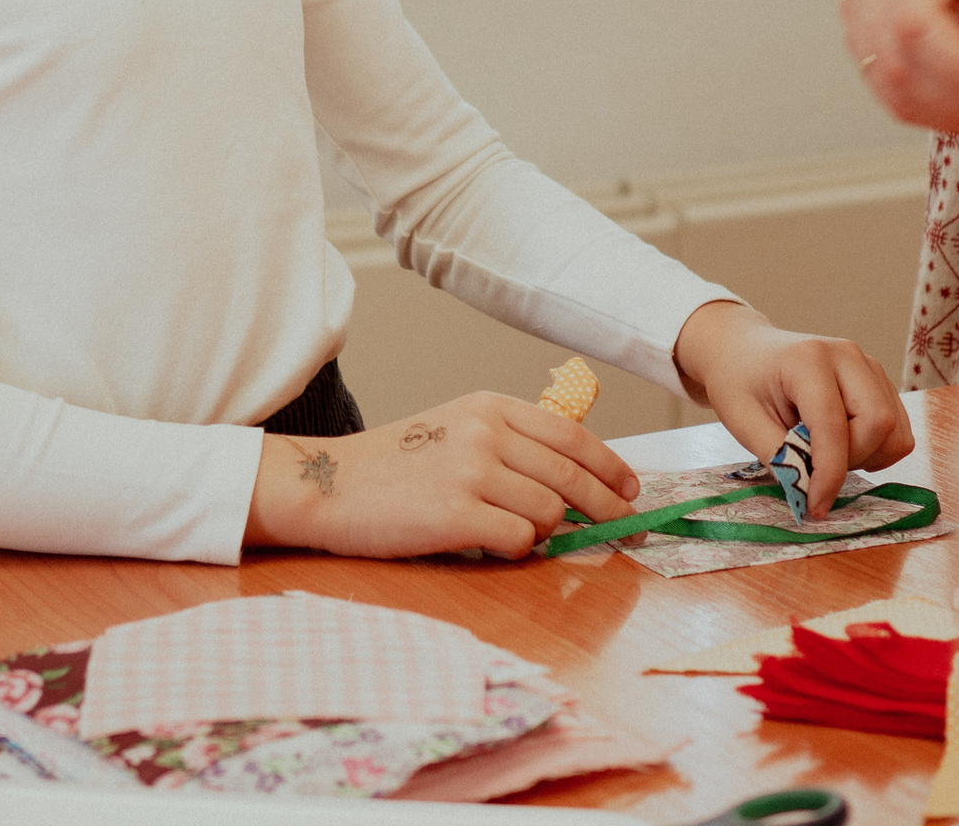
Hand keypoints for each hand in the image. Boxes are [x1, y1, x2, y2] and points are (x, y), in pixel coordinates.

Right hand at [243, 392, 639, 559]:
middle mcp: (485, 433)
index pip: (572, 436)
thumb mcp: (453, 429)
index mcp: (488, 407)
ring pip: (550, 512)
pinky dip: (515, 550)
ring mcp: (471, 472)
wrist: (328, 484)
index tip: (630, 488)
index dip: (610, 466)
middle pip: (572, 475)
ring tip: (514, 534)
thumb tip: (576, 482)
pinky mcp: (456, 514)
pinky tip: (489, 545)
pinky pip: (518, 540)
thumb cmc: (392, 464)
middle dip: (606, 507)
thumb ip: (509, 443)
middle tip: (622, 527)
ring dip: (544, 532)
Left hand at [672, 300, 912, 517]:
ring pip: (894, 430)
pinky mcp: (879, 380)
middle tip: (814, 466)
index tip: (816, 506)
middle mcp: (847, 355)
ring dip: (866, 457)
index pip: (833, 424)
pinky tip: (843, 445)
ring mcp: (868, 365)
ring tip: (825, 453)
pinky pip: (898, 429)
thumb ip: (780, 458)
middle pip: (879, 423)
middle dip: (851, 461)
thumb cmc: (740, 382)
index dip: (829, 473)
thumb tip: (811, 494)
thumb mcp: (743, 422)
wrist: (745, 351)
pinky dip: (877, 450)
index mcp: (807, 359)